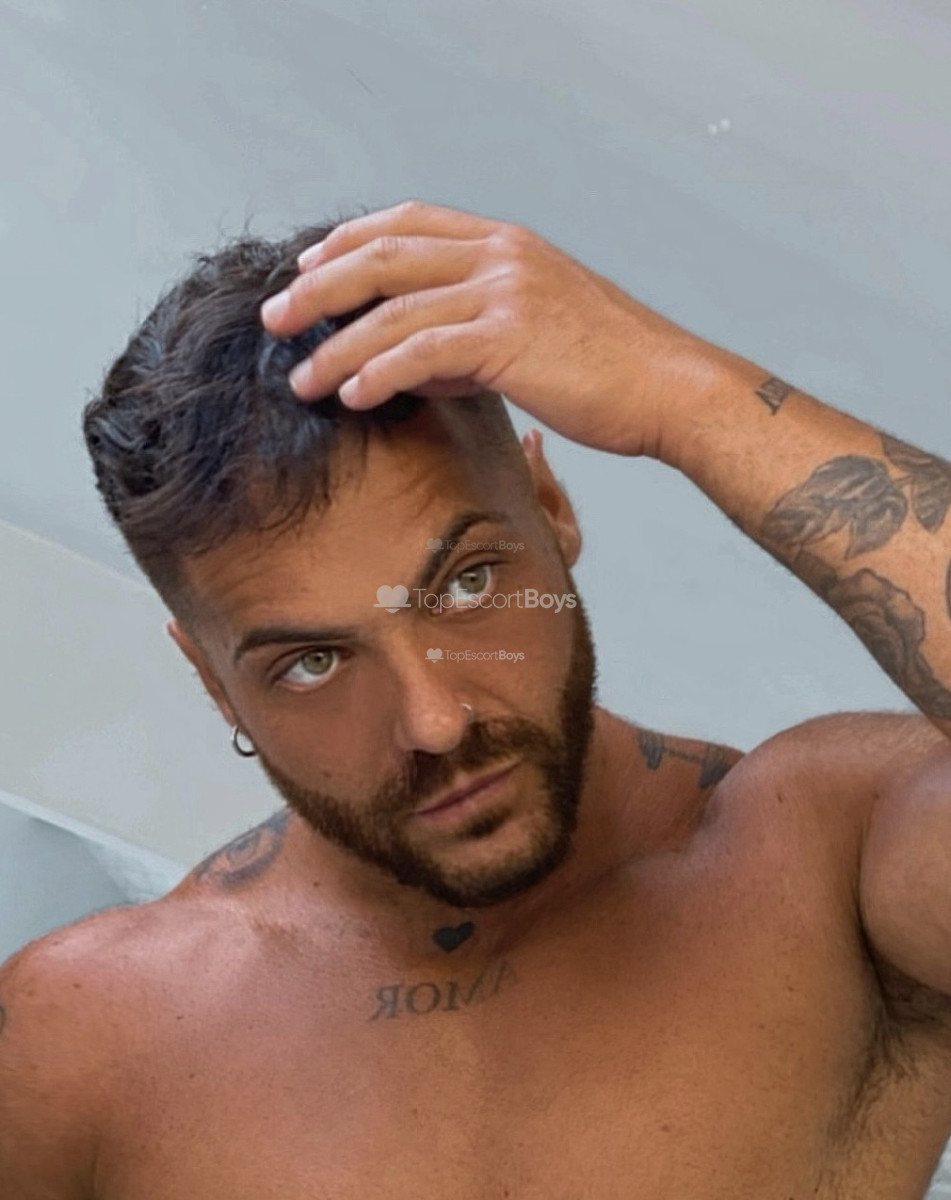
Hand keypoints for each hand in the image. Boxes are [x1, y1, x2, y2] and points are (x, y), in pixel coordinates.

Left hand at [260, 199, 713, 458]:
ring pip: (394, 309)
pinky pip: (422, 351)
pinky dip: (378, 372)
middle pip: (384, 255)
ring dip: (337, 345)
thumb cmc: (611, 368)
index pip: (410, 222)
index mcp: (507, 245)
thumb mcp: (538, 332)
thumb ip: (474, 334)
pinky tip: (352, 394)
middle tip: (275, 317)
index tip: (309, 263)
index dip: (351, 239)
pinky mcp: (509, 338)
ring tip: (302, 379)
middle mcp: (501, 255)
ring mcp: (505, 292)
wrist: (670, 387)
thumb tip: (417, 363)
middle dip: (319, 286)